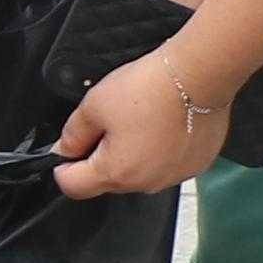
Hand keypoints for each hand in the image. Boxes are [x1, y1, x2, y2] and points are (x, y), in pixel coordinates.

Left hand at [54, 47, 237, 198]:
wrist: (199, 76)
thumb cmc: (149, 89)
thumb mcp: (93, 105)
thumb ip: (72, 135)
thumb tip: (64, 151)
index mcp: (115, 173)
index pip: (74, 186)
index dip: (63, 167)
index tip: (68, 151)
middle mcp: (145, 184)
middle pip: (107, 181)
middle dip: (100, 157)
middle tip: (109, 123)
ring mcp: (172, 177)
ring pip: (138, 174)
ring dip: (132, 155)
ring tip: (140, 121)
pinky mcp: (194, 166)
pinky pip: (165, 166)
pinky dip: (159, 151)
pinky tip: (163, 126)